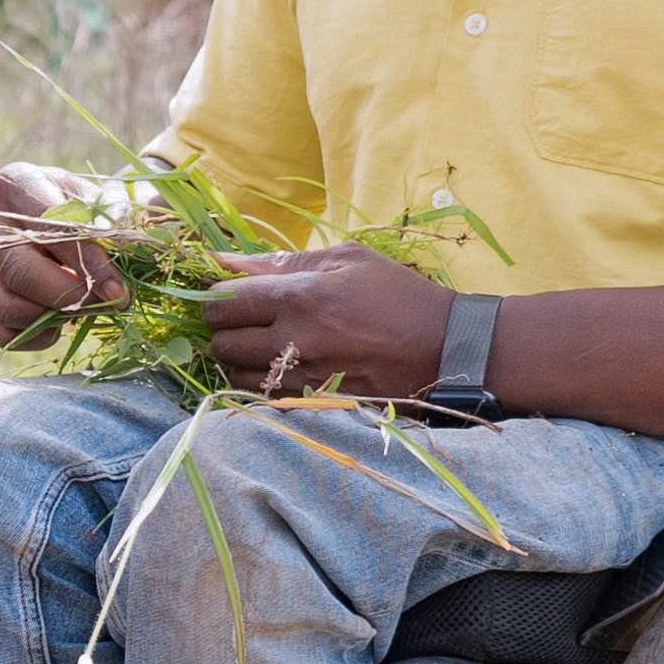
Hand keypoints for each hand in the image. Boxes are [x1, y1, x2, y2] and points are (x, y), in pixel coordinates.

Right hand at [0, 163, 132, 348]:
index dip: (87, 262)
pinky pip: (1, 333)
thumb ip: (113, 214)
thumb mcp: (98, 196)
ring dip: (52, 317)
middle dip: (70, 296)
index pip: (49, 228)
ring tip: (83, 307)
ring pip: (6, 307)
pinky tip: (61, 319)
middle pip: (20, 272)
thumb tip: (122, 241)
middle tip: (108, 304)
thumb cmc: (78, 206)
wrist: (49, 219)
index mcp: (15, 184)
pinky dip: (37, 336)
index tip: (119, 289)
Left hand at [201, 245, 453, 396]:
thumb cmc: (397, 295)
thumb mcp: (347, 259)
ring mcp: (303, 378)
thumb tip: (225, 261)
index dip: (217, 299)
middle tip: (244, 323)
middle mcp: (294, 341)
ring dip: (240, 360)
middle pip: (223, 343)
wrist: (445, 348)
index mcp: (299, 297)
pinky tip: (279, 370)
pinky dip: (261, 384)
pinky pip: (265, 398)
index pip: (225, 302)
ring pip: (238, 375)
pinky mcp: (316, 404)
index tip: (229, 297)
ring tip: (263, 346)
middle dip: (224, 331)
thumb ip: (282, 261)